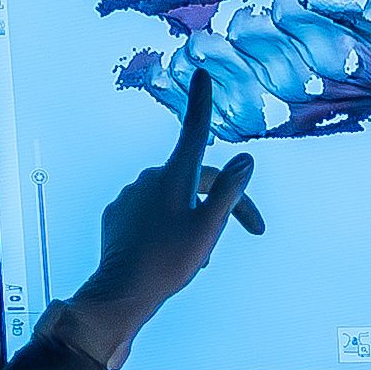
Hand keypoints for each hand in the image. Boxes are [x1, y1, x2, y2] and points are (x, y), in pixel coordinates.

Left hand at [57, 71, 257, 352]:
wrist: (119, 295)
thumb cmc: (167, 263)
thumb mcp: (207, 229)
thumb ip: (229, 192)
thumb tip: (245, 159)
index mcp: (173, 178)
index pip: (193, 131)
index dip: (201, 102)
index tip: (201, 74)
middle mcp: (149, 180)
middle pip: (196, 178)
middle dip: (223, 200)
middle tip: (252, 231)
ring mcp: (130, 197)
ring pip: (175, 199)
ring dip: (195, 218)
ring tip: (201, 254)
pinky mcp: (118, 216)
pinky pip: (152, 212)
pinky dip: (170, 226)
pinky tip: (173, 254)